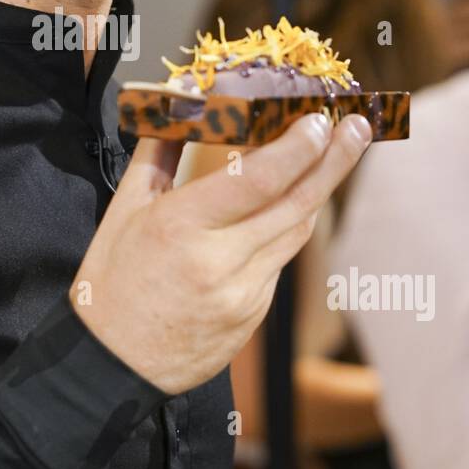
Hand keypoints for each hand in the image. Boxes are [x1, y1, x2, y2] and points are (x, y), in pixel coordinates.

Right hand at [70, 112, 371, 395]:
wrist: (111, 366)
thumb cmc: (111, 283)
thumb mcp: (124, 210)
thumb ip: (159, 152)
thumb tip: (183, 101)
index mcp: (182, 226)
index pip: (257, 179)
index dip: (296, 148)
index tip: (320, 120)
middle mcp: (220, 260)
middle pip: (295, 203)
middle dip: (334, 161)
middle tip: (357, 126)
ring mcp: (243, 294)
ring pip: (294, 232)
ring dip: (316, 192)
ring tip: (334, 156)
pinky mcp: (253, 317)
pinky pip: (277, 262)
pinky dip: (282, 230)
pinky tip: (278, 211)